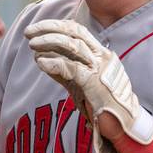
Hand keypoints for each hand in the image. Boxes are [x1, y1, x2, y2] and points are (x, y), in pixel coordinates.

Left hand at [25, 19, 152, 145]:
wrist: (122, 126)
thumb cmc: (102, 106)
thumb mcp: (81, 83)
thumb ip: (65, 70)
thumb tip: (42, 58)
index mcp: (101, 54)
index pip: (77, 31)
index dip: (56, 26)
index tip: (38, 28)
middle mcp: (102, 57)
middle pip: (74, 32)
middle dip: (49, 27)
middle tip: (29, 31)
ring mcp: (99, 68)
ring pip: (72, 45)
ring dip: (49, 41)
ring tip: (32, 43)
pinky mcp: (94, 82)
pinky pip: (71, 67)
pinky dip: (54, 62)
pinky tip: (41, 62)